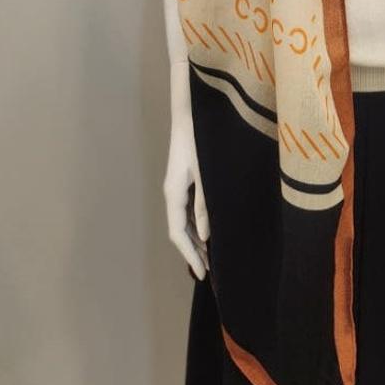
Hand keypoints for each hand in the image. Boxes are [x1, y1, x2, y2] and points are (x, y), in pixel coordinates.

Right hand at [163, 58, 209, 279]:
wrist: (193, 109)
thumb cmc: (201, 137)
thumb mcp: (207, 173)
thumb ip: (206, 204)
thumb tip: (206, 236)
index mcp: (174, 191)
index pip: (177, 232)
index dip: (189, 255)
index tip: (201, 275)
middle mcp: (172, 190)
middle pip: (178, 229)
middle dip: (192, 251)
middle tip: (209, 272)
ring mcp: (178, 184)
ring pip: (183, 219)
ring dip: (195, 238)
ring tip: (211, 255)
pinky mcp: (185, 176)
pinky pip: (188, 207)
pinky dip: (197, 223)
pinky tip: (210, 228)